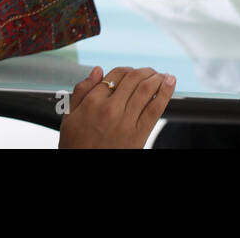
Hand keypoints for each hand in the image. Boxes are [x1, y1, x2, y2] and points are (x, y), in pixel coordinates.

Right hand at [58, 65, 175, 148]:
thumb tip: (98, 70)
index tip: (131, 73)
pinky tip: (170, 83)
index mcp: (93, 102)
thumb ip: (82, 90)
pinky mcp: (139, 134)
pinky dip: (165, 92)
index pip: (116, 75)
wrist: (84, 169)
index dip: (126, 70)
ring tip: (163, 75)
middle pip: (133, 78)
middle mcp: (110, 108)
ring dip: (157, 78)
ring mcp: (126, 121)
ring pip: (146, 89)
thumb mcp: (70, 116)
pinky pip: (155, 108)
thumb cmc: (76, 144)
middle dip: (145, 71)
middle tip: (151, 71)